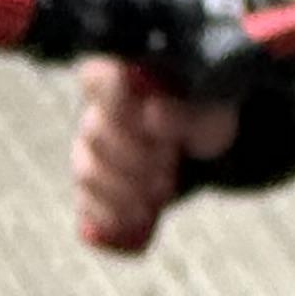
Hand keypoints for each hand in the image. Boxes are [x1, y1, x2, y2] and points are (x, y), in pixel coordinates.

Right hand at [69, 57, 236, 252]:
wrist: (208, 152)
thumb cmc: (205, 118)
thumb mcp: (209, 112)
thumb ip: (184, 112)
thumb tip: (150, 113)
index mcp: (123, 77)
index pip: (95, 77)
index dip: (115, 99)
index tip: (146, 115)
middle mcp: (98, 111)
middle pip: (95, 134)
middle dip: (134, 157)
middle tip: (170, 165)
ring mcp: (92, 150)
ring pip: (87, 171)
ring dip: (125, 189)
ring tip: (162, 192)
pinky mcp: (95, 186)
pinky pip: (85, 203)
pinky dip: (108, 215)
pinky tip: (132, 218)